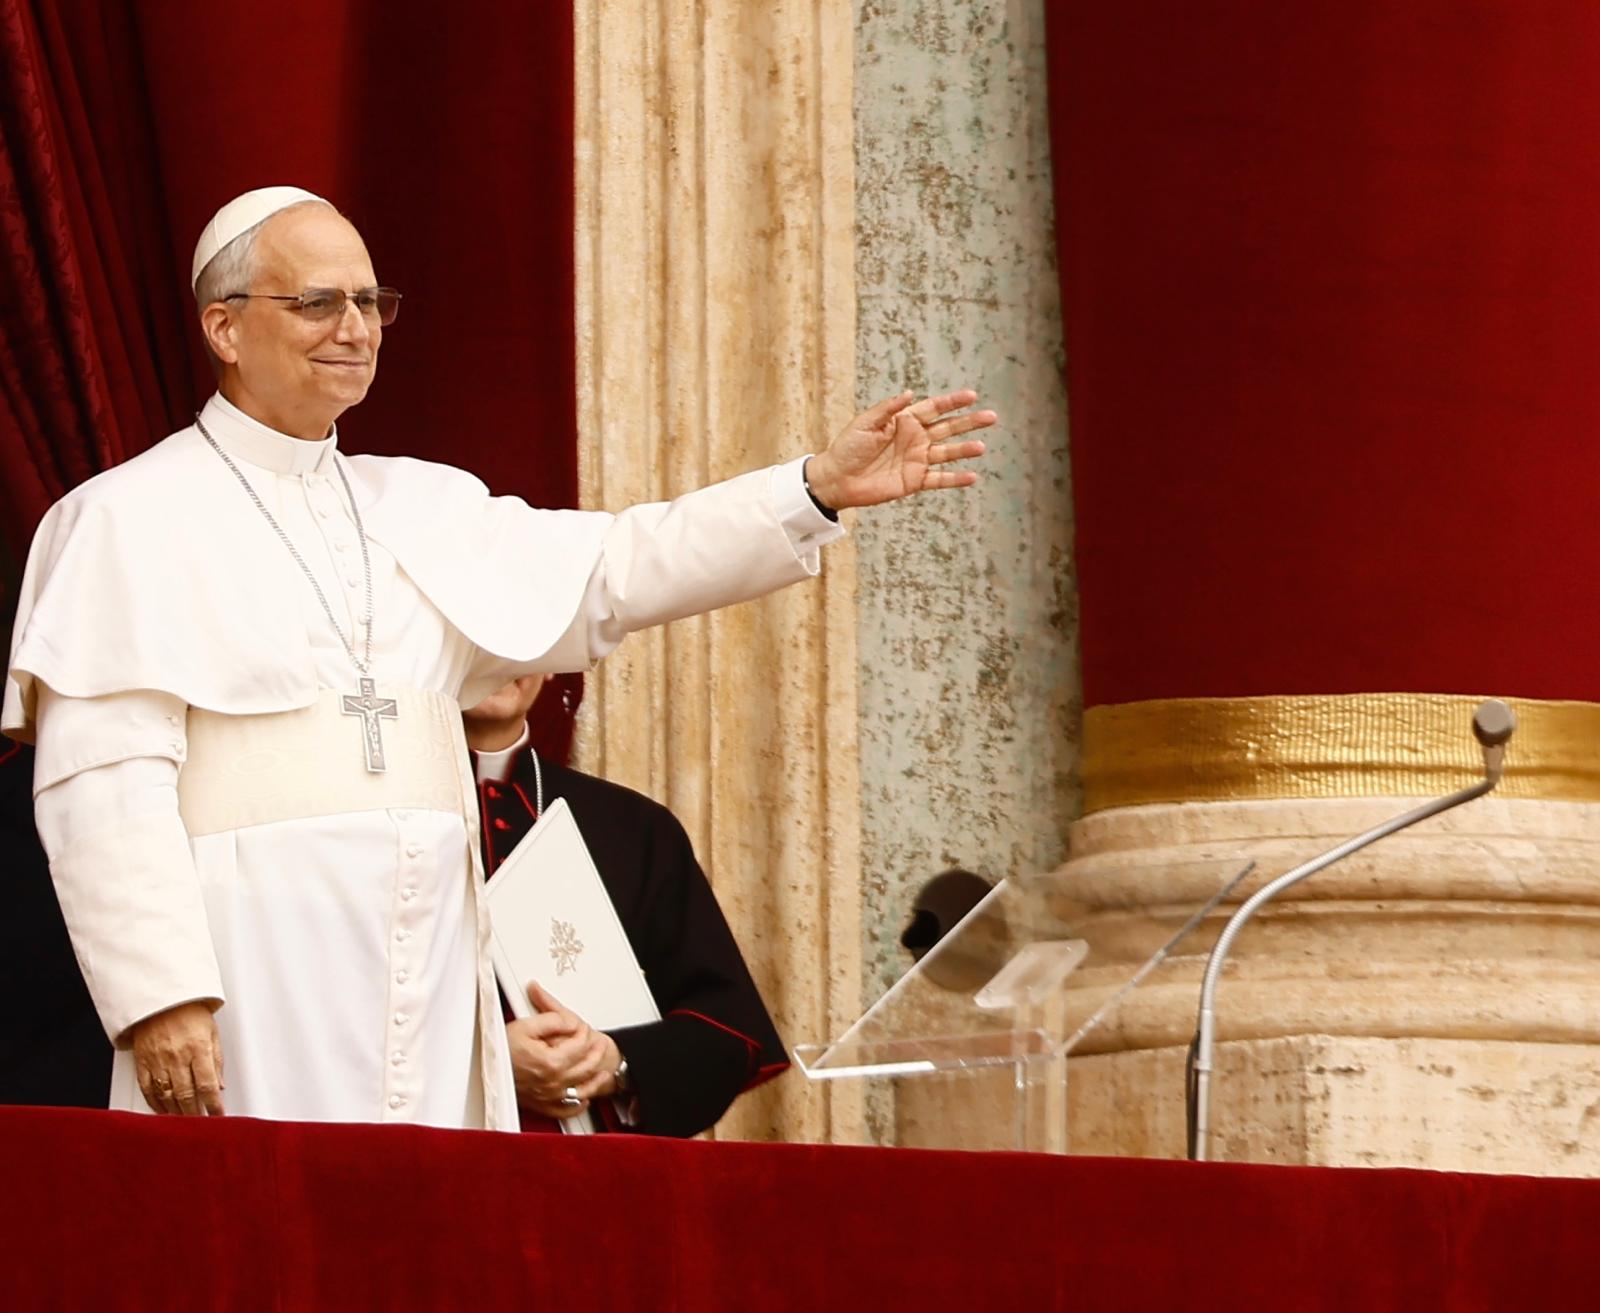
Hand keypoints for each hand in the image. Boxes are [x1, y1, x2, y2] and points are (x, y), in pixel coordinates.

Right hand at [130, 1001, 224, 1115]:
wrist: (161, 997)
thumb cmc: (190, 1011)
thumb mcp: (212, 1032)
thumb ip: (216, 1060)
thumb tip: (220, 1086)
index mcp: (198, 1047)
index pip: (207, 1084)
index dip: (213, 1104)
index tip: (218, 1115)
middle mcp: (177, 1056)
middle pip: (186, 1094)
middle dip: (195, 1113)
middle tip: (201, 1122)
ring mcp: (157, 1060)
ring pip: (166, 1095)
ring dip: (176, 1112)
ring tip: (185, 1119)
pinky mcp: (142, 1061)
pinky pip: (148, 1089)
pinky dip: (155, 1104)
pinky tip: (164, 1110)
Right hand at [506, 983, 623, 1118]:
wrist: (480, 1069)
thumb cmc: (500, 1050)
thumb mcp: (526, 1025)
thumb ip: (554, 1020)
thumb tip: (571, 1022)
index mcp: (551, 1062)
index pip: (580, 1045)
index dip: (584, 1032)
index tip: (581, 1027)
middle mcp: (552, 1082)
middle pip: (585, 1067)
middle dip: (596, 1053)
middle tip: (600, 1044)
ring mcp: (548, 1096)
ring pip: (581, 1091)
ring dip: (596, 1080)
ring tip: (602, 1072)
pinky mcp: (541, 1105)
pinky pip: (566, 1110)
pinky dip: (578, 1105)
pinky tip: (583, 1098)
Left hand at [804, 389, 994, 510]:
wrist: (837, 478)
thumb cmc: (847, 447)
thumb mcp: (865, 423)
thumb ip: (888, 409)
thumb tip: (910, 393)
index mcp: (905, 421)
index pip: (935, 408)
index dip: (953, 402)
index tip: (972, 395)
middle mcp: (915, 439)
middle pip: (948, 428)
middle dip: (969, 422)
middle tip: (991, 417)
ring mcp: (917, 460)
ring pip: (947, 453)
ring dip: (965, 449)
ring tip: (981, 447)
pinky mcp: (914, 481)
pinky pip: (939, 479)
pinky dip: (955, 479)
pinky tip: (972, 476)